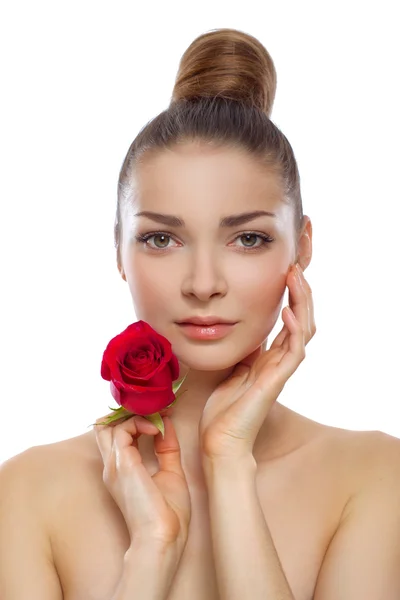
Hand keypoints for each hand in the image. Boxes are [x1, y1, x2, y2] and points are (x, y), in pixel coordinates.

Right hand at [94, 414, 190, 553]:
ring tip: (155, 420)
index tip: (159, 415)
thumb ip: (166, 448)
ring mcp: (114, 465)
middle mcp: (112, 466)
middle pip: (104, 427)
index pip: (114, 435)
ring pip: (108, 425)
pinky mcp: (122, 464)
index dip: (133, 419)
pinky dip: (139, 423)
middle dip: (127, 413)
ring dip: (133, 416)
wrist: (163, 537)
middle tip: (153, 412)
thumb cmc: (168, 514)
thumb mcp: (170, 472)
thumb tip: (167, 424)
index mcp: (121, 471)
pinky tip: (155, 430)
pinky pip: (122, 430)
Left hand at [199, 263, 315, 461]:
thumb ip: (243, 354)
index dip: (290, 297)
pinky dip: (293, 330)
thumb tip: (243, 334)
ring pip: (304, 330)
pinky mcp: (276, 382)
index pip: (289, 321)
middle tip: (294, 267)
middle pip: (302, 320)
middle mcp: (279, 362)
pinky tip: (288, 311)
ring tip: (296, 277)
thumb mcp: (231, 371)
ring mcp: (280, 371)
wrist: (220, 442)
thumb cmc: (222, 411)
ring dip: (302, 302)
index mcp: (268, 358)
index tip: (284, 272)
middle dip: (300, 293)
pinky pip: (293, 352)